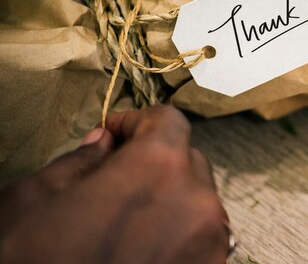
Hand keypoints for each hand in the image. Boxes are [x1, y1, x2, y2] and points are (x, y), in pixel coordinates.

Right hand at [0, 106, 230, 263]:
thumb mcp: (36, 199)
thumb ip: (81, 159)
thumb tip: (103, 144)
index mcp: (159, 167)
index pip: (168, 121)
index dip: (138, 122)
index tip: (115, 135)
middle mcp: (197, 201)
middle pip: (186, 160)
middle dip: (154, 161)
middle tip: (115, 177)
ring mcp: (211, 244)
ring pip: (197, 200)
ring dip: (168, 198)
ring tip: (126, 220)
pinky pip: (201, 237)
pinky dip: (178, 232)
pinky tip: (141, 247)